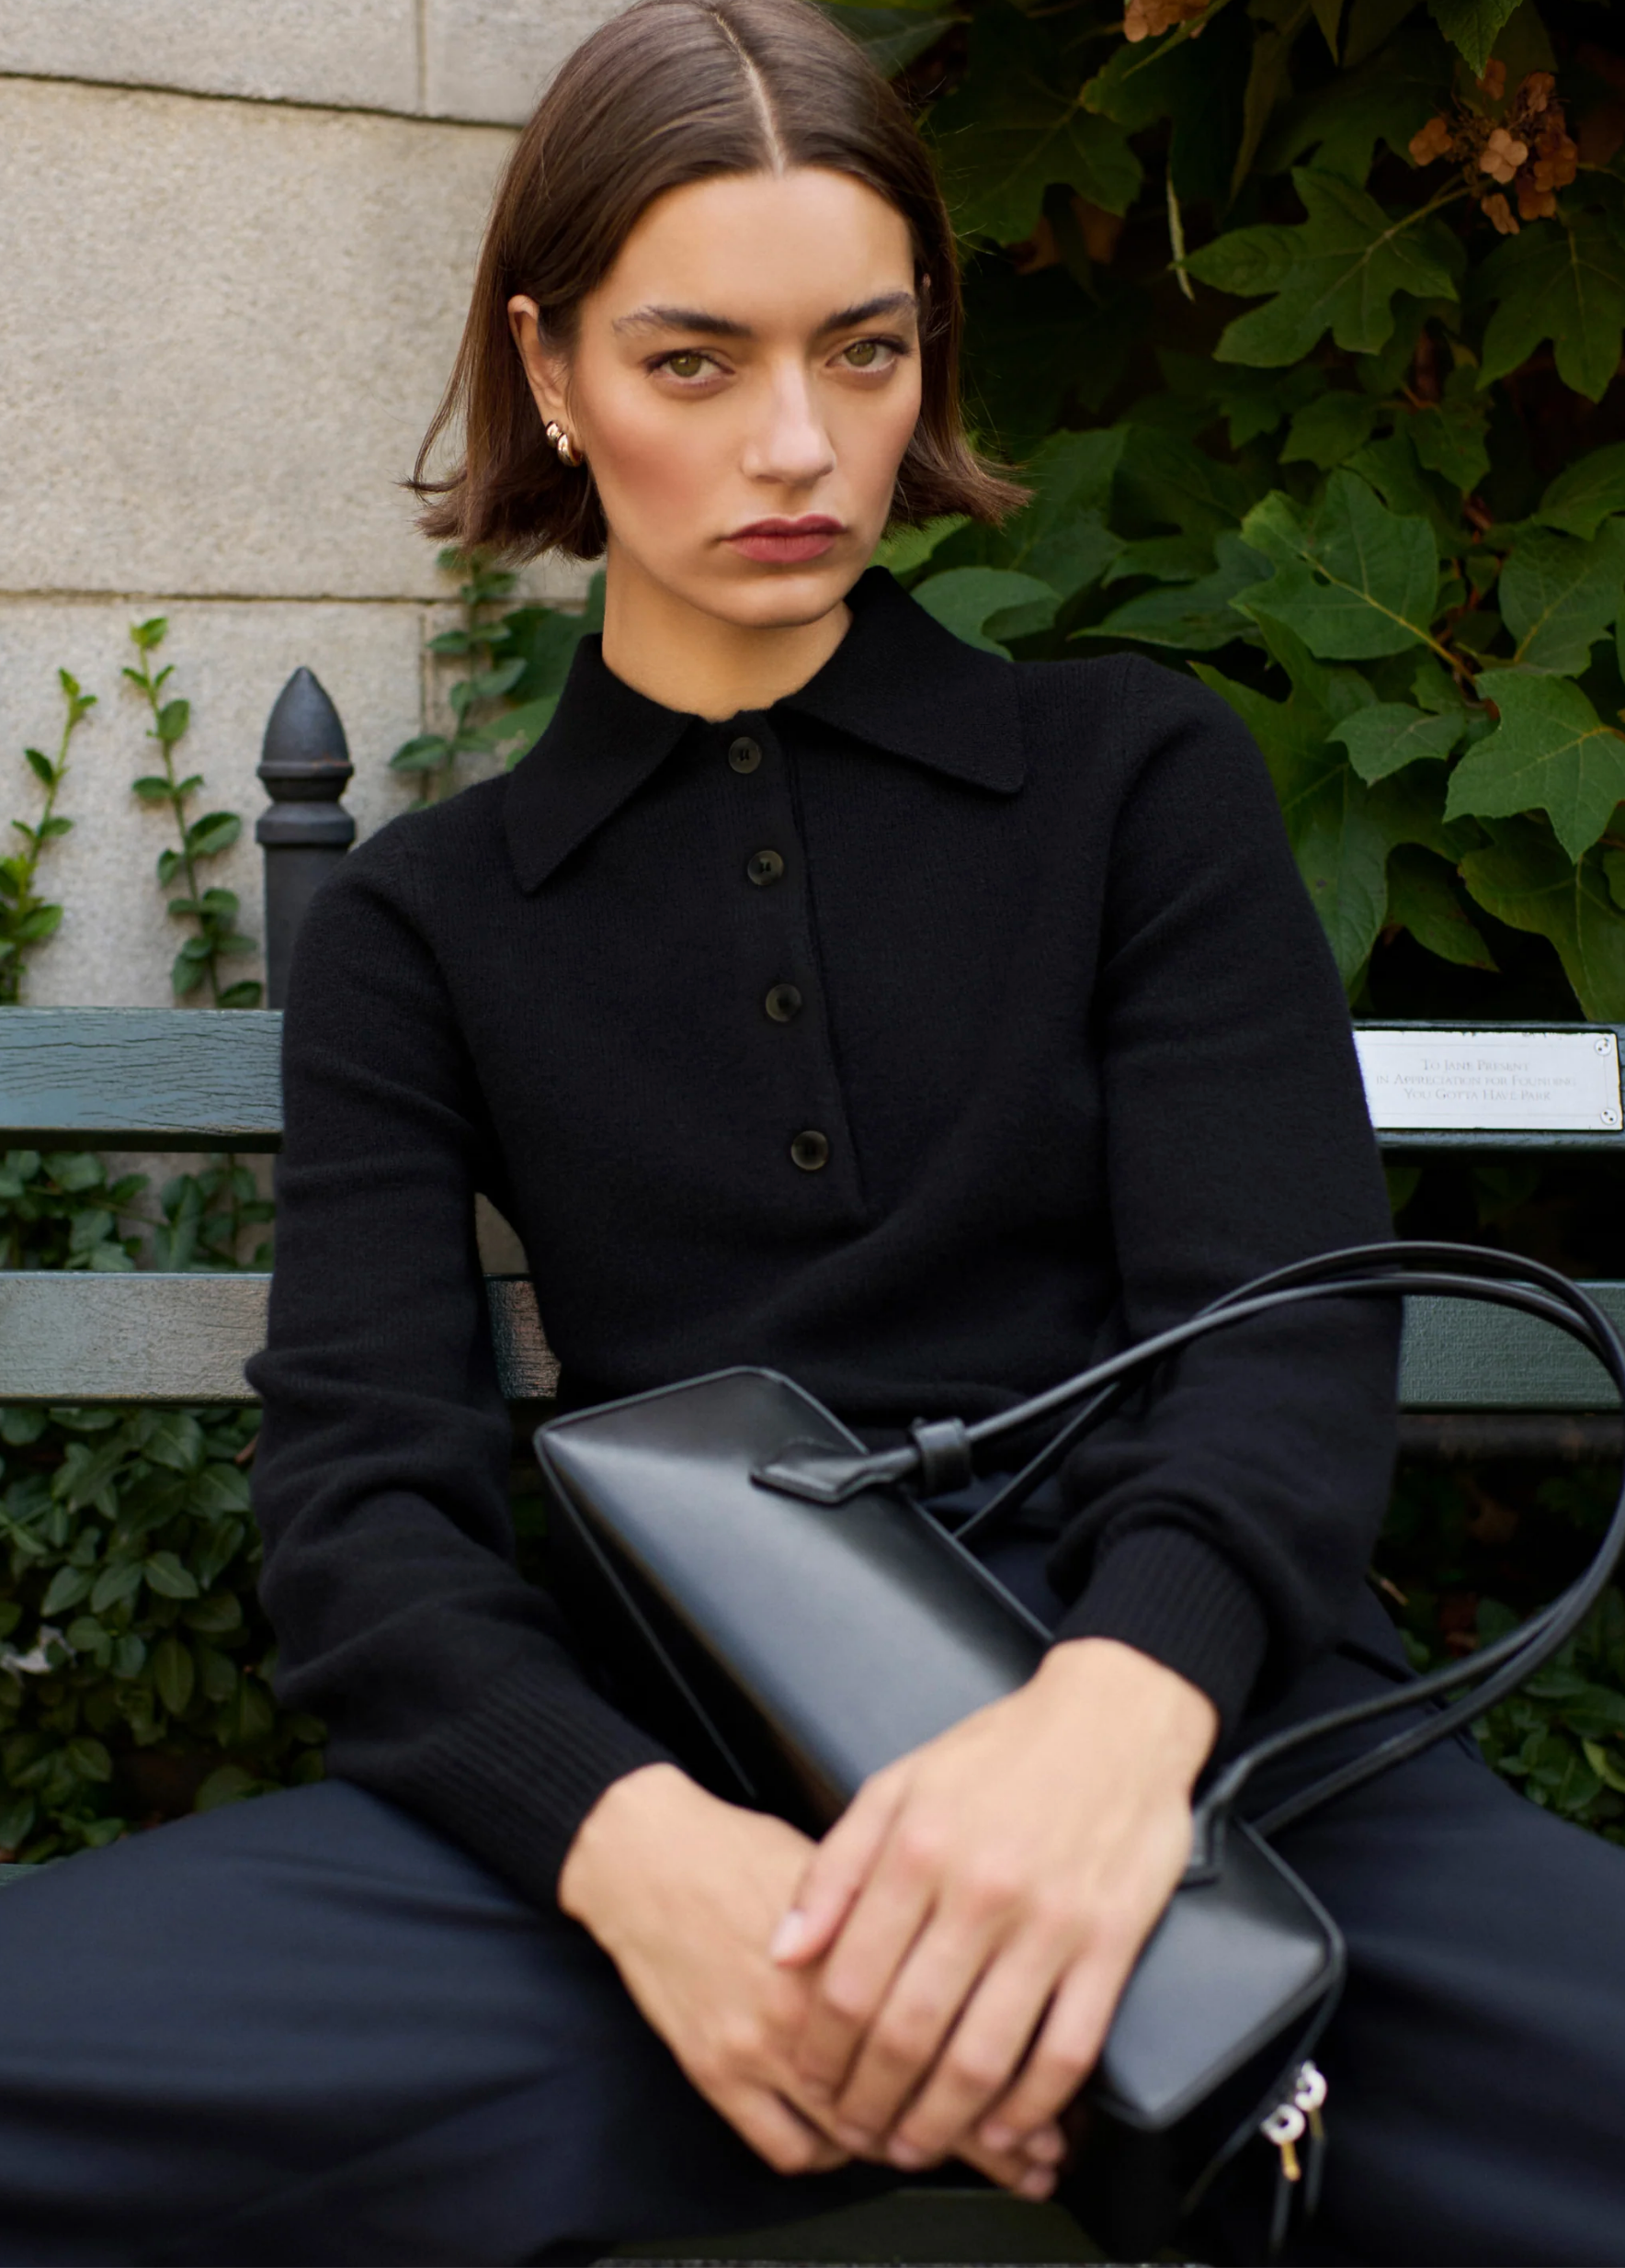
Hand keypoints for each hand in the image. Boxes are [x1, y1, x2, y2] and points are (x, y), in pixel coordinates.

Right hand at [557, 1762, 1045, 2190]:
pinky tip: (853, 2141)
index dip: (1009, 2088)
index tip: (1050, 2120)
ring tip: (951, 2155)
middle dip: (981, 2138)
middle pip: (915, 2095)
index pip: (954, 2036)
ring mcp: (762, 2045)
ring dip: (905, 2150)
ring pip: (856, 2133)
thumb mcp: (846, 1863)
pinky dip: (828, 2153)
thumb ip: (909, 1916)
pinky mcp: (717, 2072)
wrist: (648, 1860)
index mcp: (860, 1943)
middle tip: (1029, 2163)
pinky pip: (789, 2148)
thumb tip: (984, 1954)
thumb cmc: (746, 1852)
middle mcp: (814, 2003)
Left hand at [771, 1639, 1217, 2188]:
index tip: (813, 2079)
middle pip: (909, 2032)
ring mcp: (1050, 1925)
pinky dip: (1030, 2107)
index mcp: (919, 1851)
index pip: (851, 1981)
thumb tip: (785, 1950)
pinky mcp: (1110, 1945)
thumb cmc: (1002, 1753)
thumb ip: (834, 1868)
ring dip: (941, 2123)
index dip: (824, 2049)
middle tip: (856, 2133)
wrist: (1113, 1720)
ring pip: (983, 2058)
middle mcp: (980, 1892)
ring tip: (915, 2146)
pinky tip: (1003, 2128)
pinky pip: (1066, 2050)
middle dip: (871, 2102)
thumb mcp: (899, 1786)